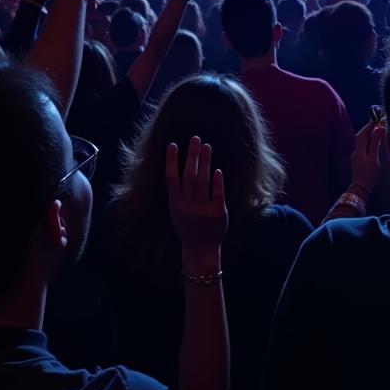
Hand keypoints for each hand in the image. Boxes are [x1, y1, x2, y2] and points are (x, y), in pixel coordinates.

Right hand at [166, 137, 227, 270]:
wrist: (200, 250)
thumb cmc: (187, 227)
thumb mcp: (176, 212)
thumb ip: (178, 193)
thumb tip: (179, 167)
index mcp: (175, 205)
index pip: (171, 179)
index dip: (171, 161)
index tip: (172, 144)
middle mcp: (188, 206)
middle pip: (189, 176)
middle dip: (192, 155)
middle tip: (195, 138)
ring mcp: (203, 210)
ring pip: (203, 181)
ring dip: (205, 162)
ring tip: (207, 147)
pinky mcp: (218, 213)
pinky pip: (217, 193)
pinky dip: (217, 180)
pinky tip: (217, 169)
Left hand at [350, 120, 385, 194]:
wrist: (360, 190)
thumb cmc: (368, 175)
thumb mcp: (374, 158)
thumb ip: (375, 143)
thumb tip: (379, 128)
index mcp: (359, 149)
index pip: (363, 133)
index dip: (369, 125)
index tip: (377, 119)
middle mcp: (356, 151)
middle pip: (361, 136)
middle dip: (369, 129)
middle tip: (379, 123)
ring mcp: (356, 156)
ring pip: (362, 142)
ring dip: (369, 135)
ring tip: (379, 131)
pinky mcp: (358, 161)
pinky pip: (363, 147)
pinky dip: (369, 142)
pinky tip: (375, 144)